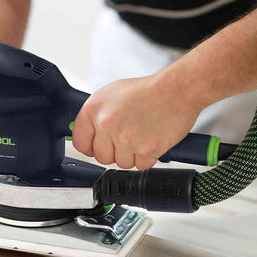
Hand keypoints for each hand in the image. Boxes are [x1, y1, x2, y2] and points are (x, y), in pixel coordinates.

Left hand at [73, 72, 200, 169]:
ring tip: (141, 135)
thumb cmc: (147, 91)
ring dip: (132, 155)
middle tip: (127, 137)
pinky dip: (147, 158)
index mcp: (94, 109)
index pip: (80, 143)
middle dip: (114, 151)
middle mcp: (107, 124)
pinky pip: (140, 166)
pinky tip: (151, 140)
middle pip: (101, 157)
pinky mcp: (145, 150)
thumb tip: (86, 135)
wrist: (176, 90)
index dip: (91, 146)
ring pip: (121, 164)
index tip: (99, 145)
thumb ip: (96, 116)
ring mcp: (126, 138)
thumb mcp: (112, 94)